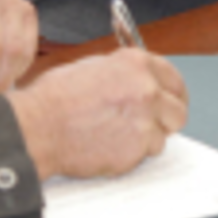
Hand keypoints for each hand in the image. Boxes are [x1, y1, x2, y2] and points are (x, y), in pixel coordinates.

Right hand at [9, 49, 188, 180]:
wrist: (38, 127)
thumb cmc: (55, 99)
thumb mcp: (93, 67)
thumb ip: (124, 73)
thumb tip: (138, 79)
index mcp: (135, 64)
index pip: (173, 78)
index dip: (173, 92)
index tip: (170, 100)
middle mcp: (146, 89)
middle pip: (178, 110)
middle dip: (166, 119)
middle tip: (153, 124)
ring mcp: (144, 119)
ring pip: (163, 135)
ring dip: (146, 138)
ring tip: (117, 135)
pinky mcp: (137, 147)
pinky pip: (145, 154)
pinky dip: (131, 153)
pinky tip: (109, 145)